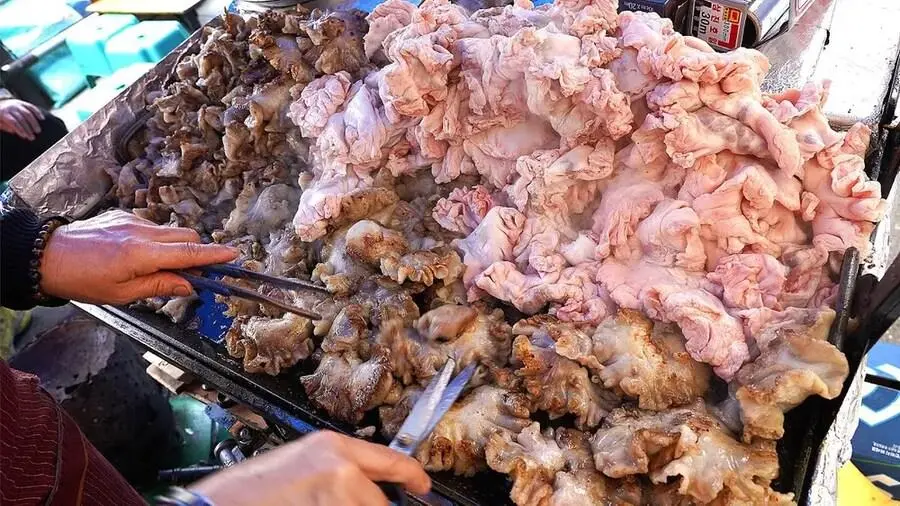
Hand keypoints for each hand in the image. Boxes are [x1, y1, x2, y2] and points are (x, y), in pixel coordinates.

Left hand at [0, 99, 43, 140]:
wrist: (0, 104)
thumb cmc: (0, 117)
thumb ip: (5, 127)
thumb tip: (14, 131)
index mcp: (3, 113)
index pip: (13, 122)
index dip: (20, 129)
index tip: (25, 136)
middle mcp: (11, 107)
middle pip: (21, 118)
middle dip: (28, 128)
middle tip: (32, 137)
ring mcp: (18, 104)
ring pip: (28, 113)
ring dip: (34, 123)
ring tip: (38, 131)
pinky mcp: (23, 103)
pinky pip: (32, 107)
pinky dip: (37, 112)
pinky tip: (42, 119)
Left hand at [40, 210, 237, 303]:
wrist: (48, 257)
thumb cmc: (82, 280)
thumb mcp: (122, 294)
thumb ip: (160, 286)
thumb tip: (189, 284)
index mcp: (141, 255)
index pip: (188, 253)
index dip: (213, 254)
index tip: (233, 254)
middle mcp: (140, 232)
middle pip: (185, 236)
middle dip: (196, 251)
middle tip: (195, 272)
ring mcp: (131, 220)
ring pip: (169, 231)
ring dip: (174, 247)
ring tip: (156, 267)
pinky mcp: (122, 215)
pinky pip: (150, 227)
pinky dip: (154, 240)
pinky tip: (134, 254)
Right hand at [190, 431, 430, 505]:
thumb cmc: (248, 492)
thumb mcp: (301, 466)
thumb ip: (339, 473)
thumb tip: (369, 490)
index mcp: (333, 448)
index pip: (391, 460)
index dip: (412, 475)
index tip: (423, 486)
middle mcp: (341, 469)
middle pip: (381, 503)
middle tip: (339, 504)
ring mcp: (336, 497)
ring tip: (315, 505)